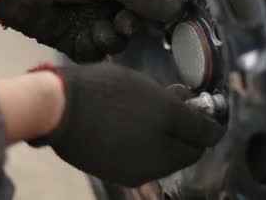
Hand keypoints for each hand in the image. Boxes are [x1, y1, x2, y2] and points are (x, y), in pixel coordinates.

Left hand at [0, 0, 183, 61]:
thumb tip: (178, 7)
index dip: (155, 10)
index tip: (156, 20)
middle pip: (135, 23)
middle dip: (130, 26)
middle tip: (122, 23)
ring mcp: (90, 18)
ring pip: (117, 41)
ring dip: (111, 38)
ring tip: (98, 29)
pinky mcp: (73, 38)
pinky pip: (94, 52)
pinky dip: (91, 48)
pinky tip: (82, 38)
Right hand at [29, 63, 224, 186]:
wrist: (58, 107)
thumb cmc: (111, 95)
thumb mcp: (157, 96)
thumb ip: (186, 112)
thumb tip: (206, 122)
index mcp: (165, 155)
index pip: (202, 141)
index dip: (207, 120)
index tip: (202, 102)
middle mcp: (149, 170)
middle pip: (180, 148)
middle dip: (184, 126)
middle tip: (175, 98)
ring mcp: (126, 170)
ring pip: (157, 151)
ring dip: (162, 133)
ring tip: (150, 106)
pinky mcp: (106, 167)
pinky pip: (135, 153)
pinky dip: (140, 139)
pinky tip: (129, 119)